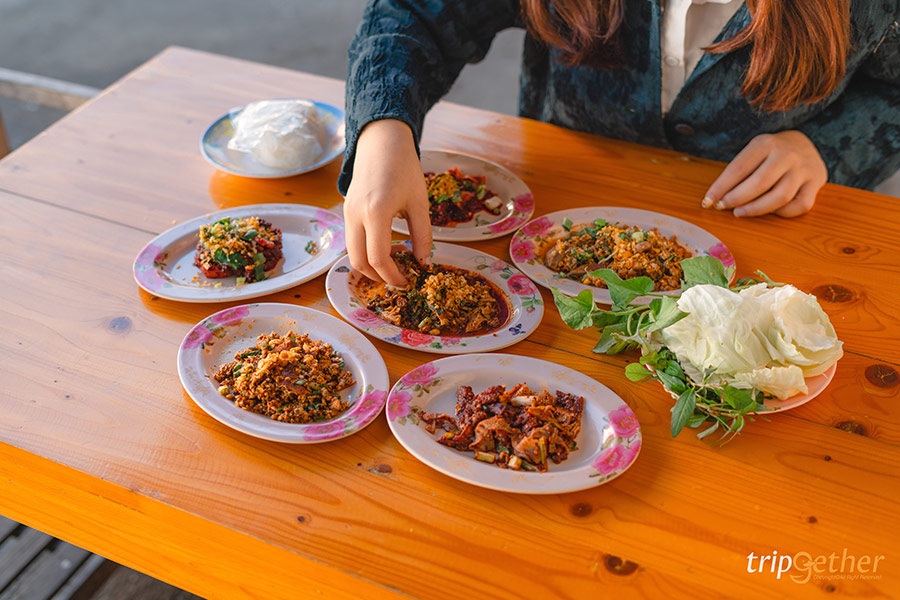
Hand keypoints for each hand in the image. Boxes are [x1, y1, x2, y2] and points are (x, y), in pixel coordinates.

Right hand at [343, 119, 431, 285]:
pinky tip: (387, 245)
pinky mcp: (346, 211)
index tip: (408, 282)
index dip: (393, 276)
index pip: (378, 258)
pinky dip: (366, 251)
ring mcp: (347, 213)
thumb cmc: (404, 168)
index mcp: (376, 212)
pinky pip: (352, 240)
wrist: (381, 142)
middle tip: (400, 278)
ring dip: (371, 265)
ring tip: (396, 260)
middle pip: (358, 262)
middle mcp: (355, 215)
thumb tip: (424, 263)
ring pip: (352, 253)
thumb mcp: (420, 203)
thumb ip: (423, 235)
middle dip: (379, 277)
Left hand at [702, 130, 826, 217]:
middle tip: (723, 207)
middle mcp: (787, 155)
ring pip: (779, 197)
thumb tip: (716, 199)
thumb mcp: (753, 152)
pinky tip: (769, 211)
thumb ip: (739, 171)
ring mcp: (804, 169)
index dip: (720, 188)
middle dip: (736, 199)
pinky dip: (782, 213)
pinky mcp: (817, 182)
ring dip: (755, 209)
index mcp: (765, 143)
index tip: (707, 202)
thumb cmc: (770, 153)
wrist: (805, 143)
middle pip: (759, 184)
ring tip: (739, 212)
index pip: (739, 168)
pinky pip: (799, 206)